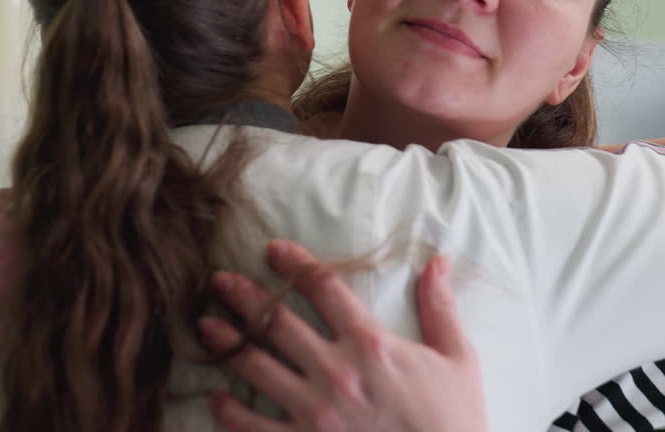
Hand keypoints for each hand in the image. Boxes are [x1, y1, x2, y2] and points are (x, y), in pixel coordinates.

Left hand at [200, 240, 486, 431]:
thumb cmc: (454, 421)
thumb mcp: (458, 360)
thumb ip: (440, 308)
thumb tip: (437, 260)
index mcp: (371, 343)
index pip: (324, 288)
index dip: (294, 263)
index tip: (271, 250)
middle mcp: (336, 371)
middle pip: (277, 321)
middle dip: (244, 297)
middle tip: (219, 281)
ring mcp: (315, 411)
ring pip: (256, 367)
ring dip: (226, 343)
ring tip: (205, 326)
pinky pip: (253, 426)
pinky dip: (229, 411)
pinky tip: (215, 397)